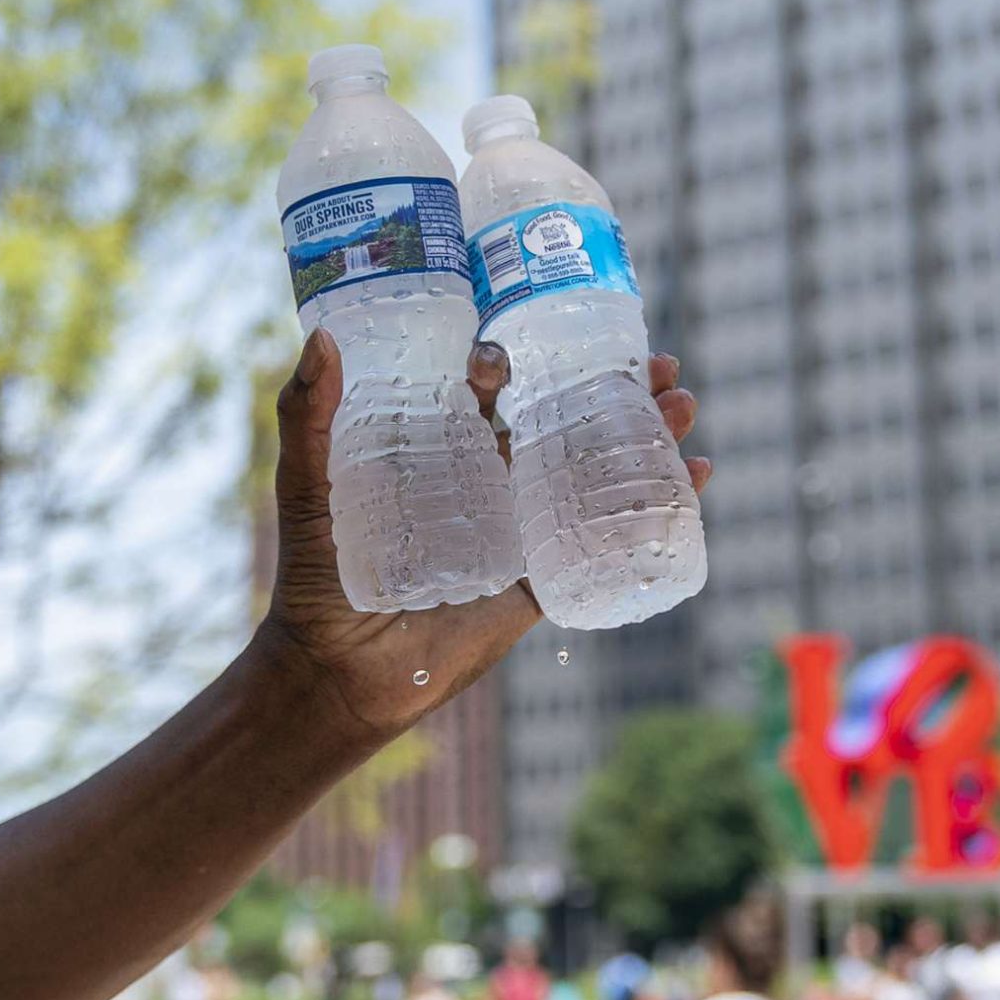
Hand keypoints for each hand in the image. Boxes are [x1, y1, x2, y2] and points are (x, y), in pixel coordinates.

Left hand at [257, 330, 707, 744]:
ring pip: (593, 472)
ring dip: (645, 435)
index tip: (559, 326)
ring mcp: (517, 531)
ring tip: (683, 405)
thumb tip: (323, 340)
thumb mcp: (305, 486)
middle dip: (614, 387)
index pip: (497, 388)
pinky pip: (603, 541)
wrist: (335, 672)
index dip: (534, 353)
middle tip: (658, 362)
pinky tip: (694, 476)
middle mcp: (487, 482)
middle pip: (563, 420)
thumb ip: (306, 418)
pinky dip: (655, 508)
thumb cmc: (314, 575)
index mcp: (440, 448)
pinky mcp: (536, 581)